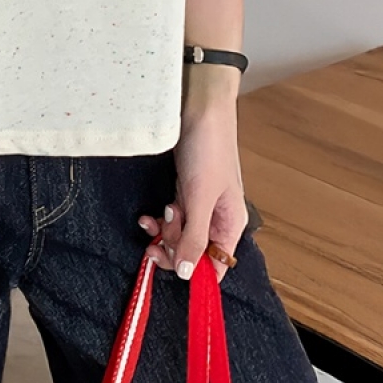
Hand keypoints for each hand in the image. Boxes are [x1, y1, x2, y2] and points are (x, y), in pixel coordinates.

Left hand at [137, 99, 247, 283]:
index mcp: (231, 224)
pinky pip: (172, 216)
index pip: (216, 266)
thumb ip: (194, 237)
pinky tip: (151, 212)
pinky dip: (160, 217)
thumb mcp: (199, 197)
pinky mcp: (185, 190)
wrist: (199, 109)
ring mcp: (200, 204)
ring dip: (163, 230)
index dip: (193, 273)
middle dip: (171, 246)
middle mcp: (217, 218)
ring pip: (179, 234)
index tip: (168, 268)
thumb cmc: (208, 149)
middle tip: (155, 235)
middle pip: (193, 252)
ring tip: (155, 215)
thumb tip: (186, 274)